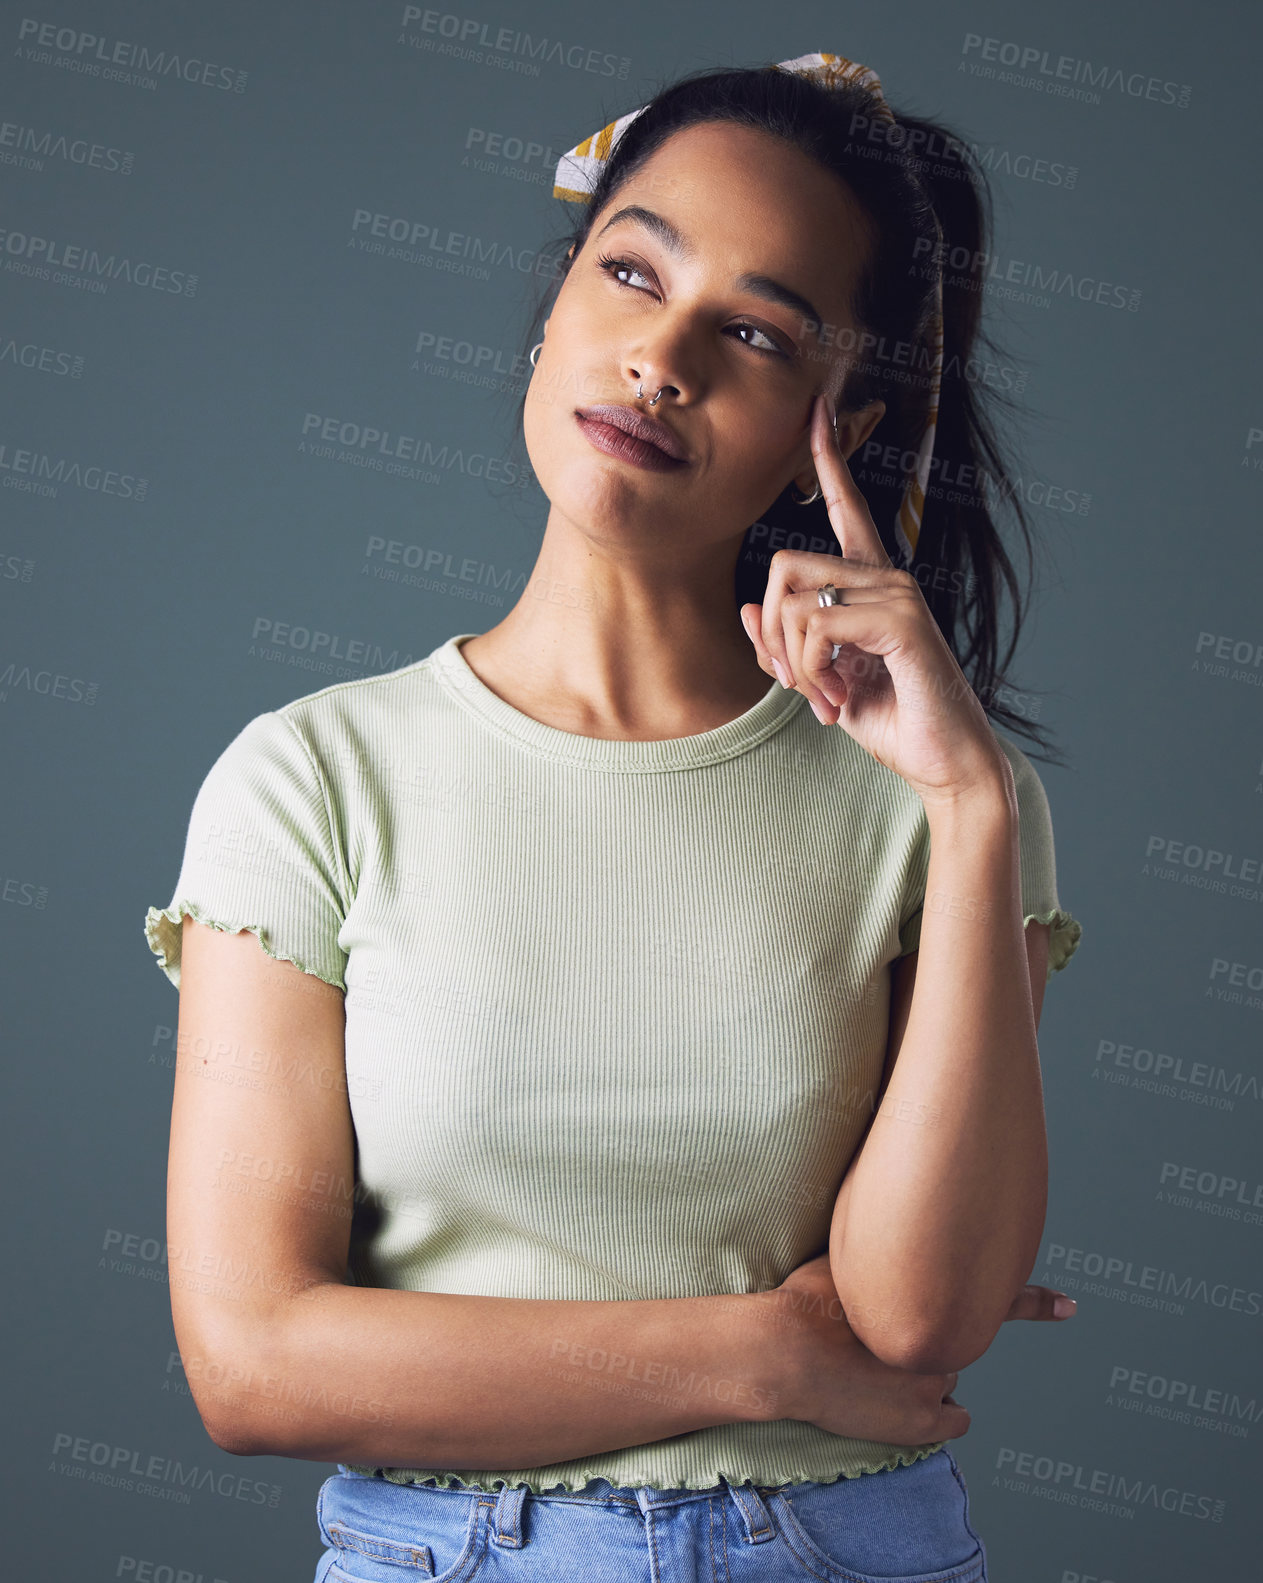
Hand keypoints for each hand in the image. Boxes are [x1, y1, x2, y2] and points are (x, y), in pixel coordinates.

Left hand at [738, 393, 1007, 806]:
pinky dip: (811, 673)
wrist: (945, 762)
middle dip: (769, 633)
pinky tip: (839, 700)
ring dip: (792, 662)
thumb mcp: (821, 681)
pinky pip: (816, 627)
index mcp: (871, 585)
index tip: (819, 409)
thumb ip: (785, 644)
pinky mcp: (900, 620)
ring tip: (826, 699)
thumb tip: (746, 607)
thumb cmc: (891, 721)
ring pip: (793, 598)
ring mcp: (897, 593)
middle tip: (792, 683)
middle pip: (782, 566)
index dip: (831, 459)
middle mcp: (886, 577)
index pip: (847, 509)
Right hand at [754, 1252, 1074, 1445]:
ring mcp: (936, 1383)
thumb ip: (878, 1251)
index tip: (1071, 1306)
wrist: (785, 1351)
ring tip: (872, 1374)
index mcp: (929, 1300)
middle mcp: (945, 1342)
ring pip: (946, 1378)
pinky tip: (895, 1404)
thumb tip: (883, 1221)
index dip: (1037, 1303)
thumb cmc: (806, 1299)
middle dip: (932, 1338)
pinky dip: (932, 1414)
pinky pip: (952, 1419)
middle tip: (886, 1343)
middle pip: (954, 1338)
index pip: (999, 1300)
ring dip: (923, 1376)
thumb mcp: (847, 1254)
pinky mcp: (922, 1424)